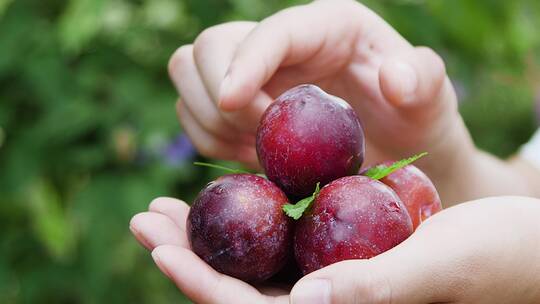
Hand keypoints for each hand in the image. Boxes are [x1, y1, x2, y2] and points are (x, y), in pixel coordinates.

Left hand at [130, 196, 539, 303]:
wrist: (523, 246)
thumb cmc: (497, 258)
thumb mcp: (438, 265)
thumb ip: (375, 289)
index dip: (203, 284)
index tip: (160, 247)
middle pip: (241, 289)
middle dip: (190, 256)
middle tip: (147, 218)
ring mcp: (333, 281)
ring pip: (256, 264)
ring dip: (210, 235)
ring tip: (168, 206)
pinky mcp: (343, 255)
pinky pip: (285, 241)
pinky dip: (251, 218)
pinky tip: (230, 194)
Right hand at [168, 0, 475, 194]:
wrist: (394, 146)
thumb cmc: (414, 118)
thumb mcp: (432, 101)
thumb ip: (424, 82)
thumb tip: (394, 77)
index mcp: (327, 27)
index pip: (271, 32)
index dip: (246, 62)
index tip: (236, 104)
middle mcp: (281, 43)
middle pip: (209, 47)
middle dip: (222, 99)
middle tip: (260, 139)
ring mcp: (254, 72)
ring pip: (188, 74)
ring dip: (210, 119)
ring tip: (256, 151)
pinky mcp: (237, 101)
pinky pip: (193, 114)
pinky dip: (210, 139)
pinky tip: (248, 157)